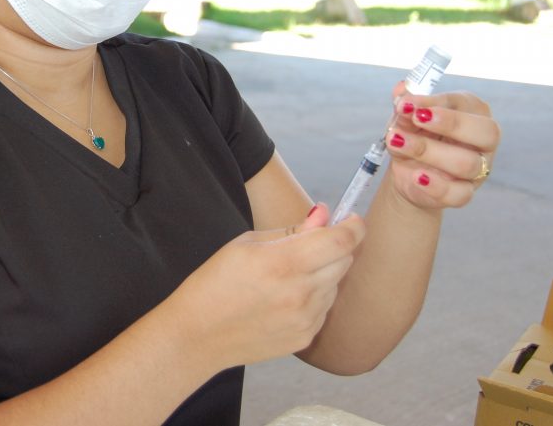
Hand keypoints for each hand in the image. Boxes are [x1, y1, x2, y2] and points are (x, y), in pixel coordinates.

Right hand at [163, 204, 364, 371]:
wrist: (198, 334)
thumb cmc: (215, 282)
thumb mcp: (246, 244)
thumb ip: (291, 231)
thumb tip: (324, 215)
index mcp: (283, 262)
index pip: (341, 241)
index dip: (354, 227)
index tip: (353, 220)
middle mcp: (300, 293)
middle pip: (344, 261)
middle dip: (335, 247)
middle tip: (311, 244)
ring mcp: (305, 319)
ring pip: (335, 285)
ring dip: (322, 274)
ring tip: (286, 276)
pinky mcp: (304, 338)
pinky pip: (324, 309)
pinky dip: (313, 298)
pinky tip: (283, 299)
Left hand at [384, 82, 500, 210]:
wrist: (408, 173)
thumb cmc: (415, 136)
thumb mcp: (406, 118)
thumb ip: (406, 105)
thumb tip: (401, 88)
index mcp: (473, 113)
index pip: (464, 103)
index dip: (434, 101)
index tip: (405, 103)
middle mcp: (482, 142)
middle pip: (486, 132)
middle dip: (451, 123)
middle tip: (417, 118)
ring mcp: (477, 170)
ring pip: (467, 163)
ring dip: (429, 151)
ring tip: (397, 142)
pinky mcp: (464, 193)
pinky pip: (459, 194)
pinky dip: (436, 186)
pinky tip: (416, 176)